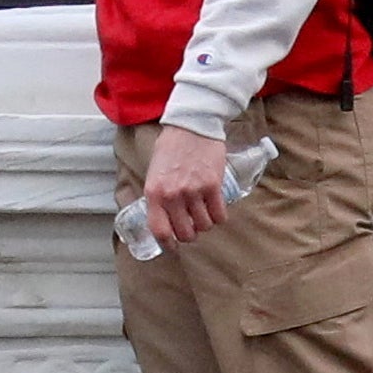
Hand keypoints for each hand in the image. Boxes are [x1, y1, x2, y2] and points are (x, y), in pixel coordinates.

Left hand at [138, 121, 231, 249]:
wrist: (192, 126)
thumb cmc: (170, 148)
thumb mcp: (153, 173)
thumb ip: (157, 196)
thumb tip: (161, 218)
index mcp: (155, 194)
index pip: (160, 231)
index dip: (168, 244)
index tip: (173, 247)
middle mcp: (173, 196)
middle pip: (184, 232)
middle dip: (189, 235)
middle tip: (191, 228)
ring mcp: (194, 191)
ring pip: (203, 225)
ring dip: (205, 226)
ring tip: (204, 217)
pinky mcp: (213, 185)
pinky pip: (219, 214)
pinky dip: (219, 218)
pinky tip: (217, 213)